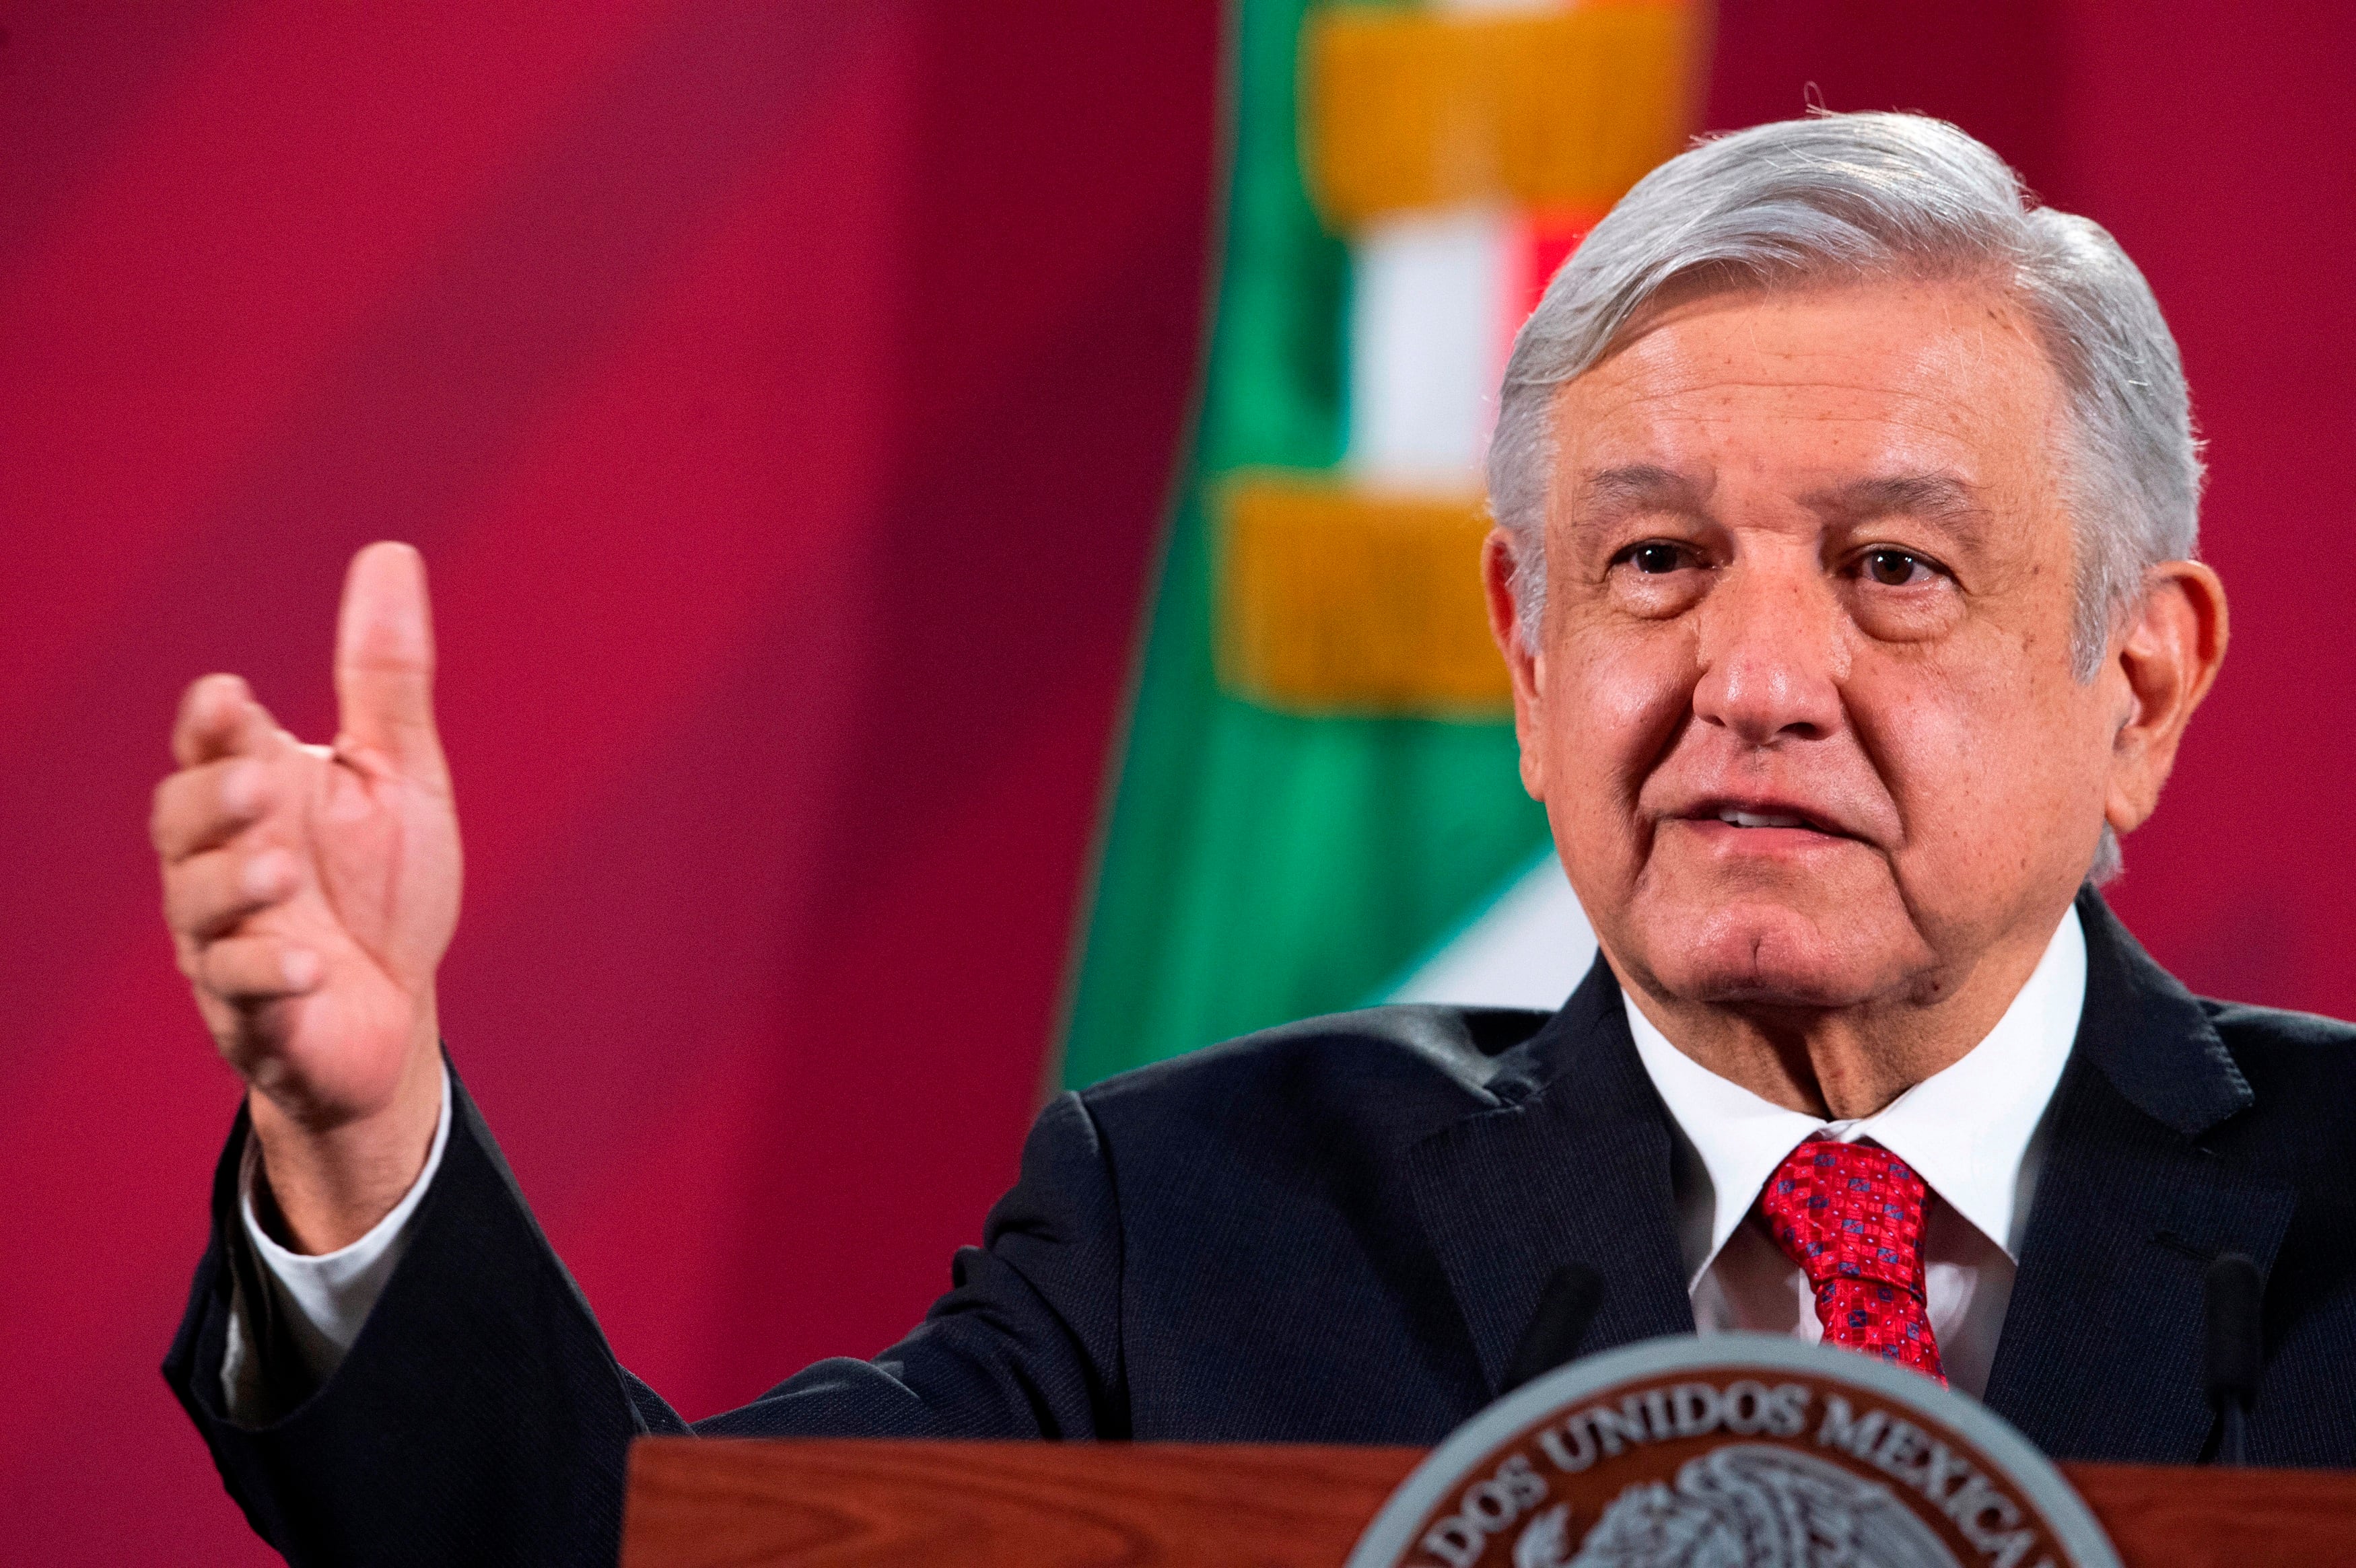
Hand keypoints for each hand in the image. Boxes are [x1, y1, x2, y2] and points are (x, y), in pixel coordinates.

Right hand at [153, 543, 461, 1251]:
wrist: (390, 1015)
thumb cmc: (383, 886)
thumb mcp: (397, 775)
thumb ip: (384, 676)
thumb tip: (390, 552)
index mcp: (256, 799)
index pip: (212, 748)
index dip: (211, 726)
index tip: (230, 696)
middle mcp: (225, 866)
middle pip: (182, 822)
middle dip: (213, 799)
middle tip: (260, 781)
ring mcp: (230, 942)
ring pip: (201, 909)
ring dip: (236, 886)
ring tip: (280, 869)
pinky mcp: (258, 1016)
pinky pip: (246, 995)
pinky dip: (269, 977)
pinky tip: (307, 966)